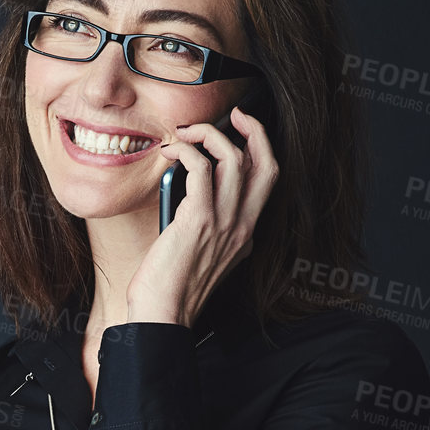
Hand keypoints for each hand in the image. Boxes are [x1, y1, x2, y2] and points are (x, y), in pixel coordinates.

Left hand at [126, 105, 279, 326]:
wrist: (163, 314)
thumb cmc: (171, 288)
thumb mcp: (203, 255)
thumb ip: (209, 227)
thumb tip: (191, 193)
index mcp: (245, 234)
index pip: (267, 180)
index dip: (259, 148)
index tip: (242, 130)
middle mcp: (242, 226)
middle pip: (266, 164)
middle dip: (255, 130)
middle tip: (234, 115)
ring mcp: (224, 223)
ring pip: (234, 158)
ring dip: (209, 135)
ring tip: (185, 134)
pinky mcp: (199, 220)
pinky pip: (202, 168)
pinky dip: (187, 151)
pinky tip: (171, 152)